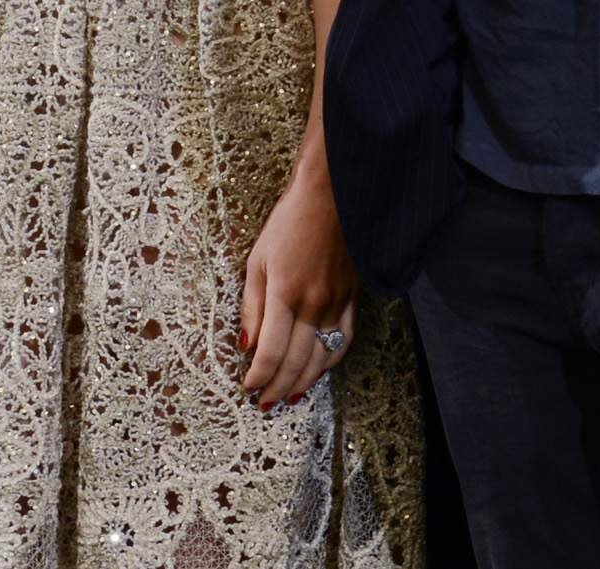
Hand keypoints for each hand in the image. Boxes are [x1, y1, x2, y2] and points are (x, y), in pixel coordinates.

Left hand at [241, 172, 358, 410]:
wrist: (330, 197)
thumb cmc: (288, 223)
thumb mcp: (257, 260)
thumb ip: (252, 306)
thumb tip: (246, 344)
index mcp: (285, 293)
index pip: (270, 352)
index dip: (258, 376)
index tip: (248, 388)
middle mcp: (314, 303)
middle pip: (296, 362)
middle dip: (278, 388)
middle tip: (265, 403)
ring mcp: (337, 302)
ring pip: (322, 357)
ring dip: (304, 382)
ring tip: (289, 397)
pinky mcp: (353, 297)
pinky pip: (344, 339)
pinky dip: (330, 361)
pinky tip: (318, 370)